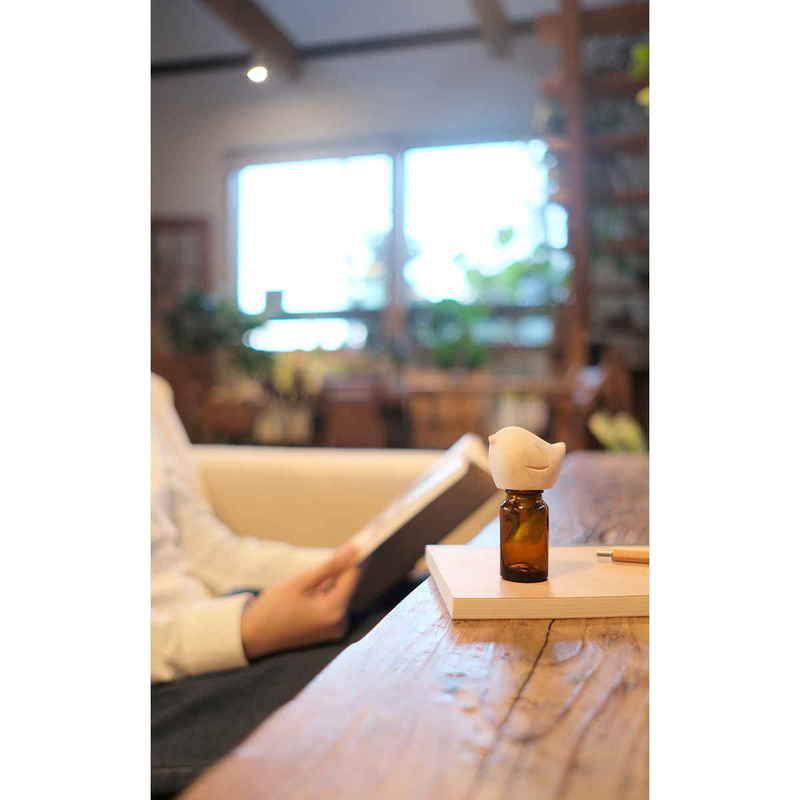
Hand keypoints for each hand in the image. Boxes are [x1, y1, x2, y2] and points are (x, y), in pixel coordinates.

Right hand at [240, 543, 361, 659]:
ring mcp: (337, 630)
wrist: (254, 636)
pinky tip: (309, 594)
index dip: (355, 556)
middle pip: (348, 585)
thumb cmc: (273, 607)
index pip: (353, 576)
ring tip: (307, 584)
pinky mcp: (331, 631)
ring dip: (331, 582)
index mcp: (334, 611)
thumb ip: (330, 566)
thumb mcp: (300, 582)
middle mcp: (341, 623)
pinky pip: (335, 604)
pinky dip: (327, 593)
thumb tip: (353, 550)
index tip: (359, 539)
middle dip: (340, 569)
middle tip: (324, 559)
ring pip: (341, 593)